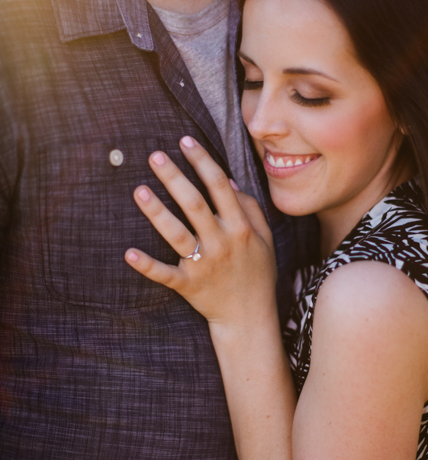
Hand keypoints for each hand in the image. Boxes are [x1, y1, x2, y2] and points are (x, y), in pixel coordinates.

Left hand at [125, 136, 276, 323]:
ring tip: (139, 191)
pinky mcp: (189, 286)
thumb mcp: (264, 239)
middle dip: (175, 178)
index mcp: (240, 228)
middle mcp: (222, 243)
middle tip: (155, 155)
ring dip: (158, 213)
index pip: (220, 187)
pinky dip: (147, 265)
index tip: (185, 141)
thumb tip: (228, 182)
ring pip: (178, 234)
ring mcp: (204, 265)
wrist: (250, 318)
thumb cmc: (257, 273)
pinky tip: (129, 253)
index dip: (202, 162)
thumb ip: (250, 209)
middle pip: (195, 204)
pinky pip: (166, 274)